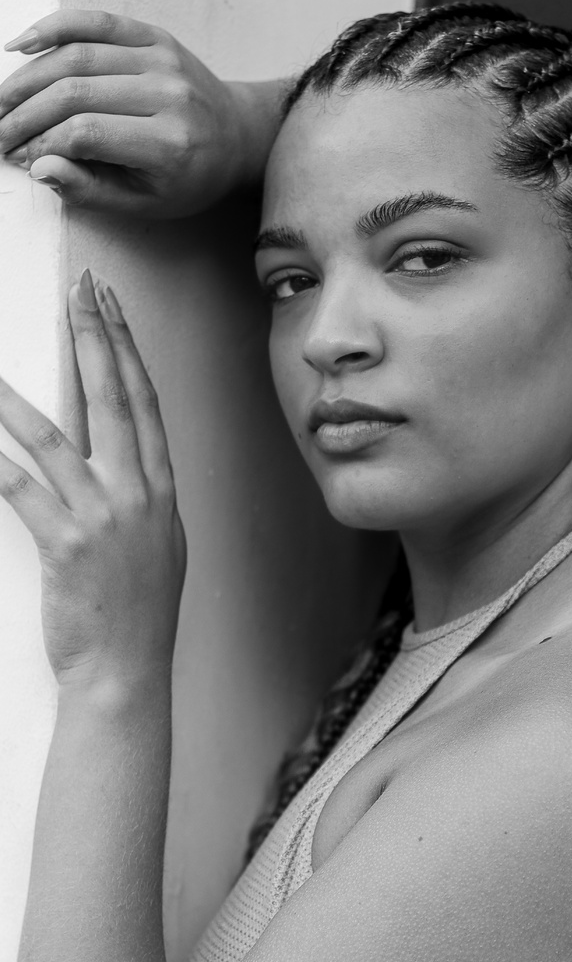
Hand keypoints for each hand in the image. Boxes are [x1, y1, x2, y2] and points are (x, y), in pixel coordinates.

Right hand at [0, 10, 278, 216]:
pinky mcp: (156, 38)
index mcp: (169, 144)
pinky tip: (22, 46)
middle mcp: (168, 96)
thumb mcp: (146, 202)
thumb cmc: (191, 177)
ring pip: (77, 56)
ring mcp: (163, 61)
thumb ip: (92, 190)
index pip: (85, 134)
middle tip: (0, 130)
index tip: (20, 155)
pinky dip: (54, 28)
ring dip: (29, 78)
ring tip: (2, 101)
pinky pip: (97, 22)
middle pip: (75, 93)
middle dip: (26, 114)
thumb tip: (40, 167)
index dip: (42, 144)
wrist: (237, 137)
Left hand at [0, 271, 186, 688]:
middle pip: (114, 398)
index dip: (124, 346)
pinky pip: (20, 488)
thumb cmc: (138, 615)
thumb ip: (143, 497)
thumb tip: (127, 458)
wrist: (127, 672)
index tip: (108, 304)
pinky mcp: (68, 543)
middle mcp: (139, 493)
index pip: (145, 400)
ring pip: (58, 436)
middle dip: (94, 336)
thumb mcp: (158, 545)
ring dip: (19, 395)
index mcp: (162, 490)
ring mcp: (106, 517)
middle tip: (80, 289)